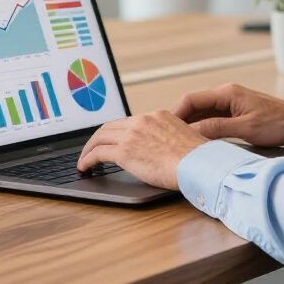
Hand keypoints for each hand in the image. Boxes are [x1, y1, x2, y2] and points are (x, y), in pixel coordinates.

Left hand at [77, 110, 206, 189]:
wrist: (199, 164)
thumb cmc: (198, 159)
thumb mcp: (184, 138)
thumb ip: (169, 138)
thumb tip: (164, 150)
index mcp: (157, 116)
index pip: (129, 121)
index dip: (116, 132)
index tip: (110, 140)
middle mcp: (143, 120)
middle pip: (110, 126)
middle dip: (98, 138)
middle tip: (91, 149)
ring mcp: (132, 134)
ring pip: (100, 137)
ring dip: (89, 149)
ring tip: (84, 160)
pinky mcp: (125, 151)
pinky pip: (98, 153)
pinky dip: (87, 159)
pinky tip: (85, 167)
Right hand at [172, 82, 283, 147]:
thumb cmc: (277, 123)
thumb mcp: (246, 128)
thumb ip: (218, 128)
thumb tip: (191, 132)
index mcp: (227, 93)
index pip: (191, 100)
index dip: (175, 114)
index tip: (164, 129)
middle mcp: (226, 96)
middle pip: (193, 106)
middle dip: (179, 121)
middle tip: (166, 138)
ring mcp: (230, 105)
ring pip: (201, 114)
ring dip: (190, 126)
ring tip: (177, 142)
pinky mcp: (234, 114)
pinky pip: (212, 120)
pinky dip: (202, 129)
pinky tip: (196, 142)